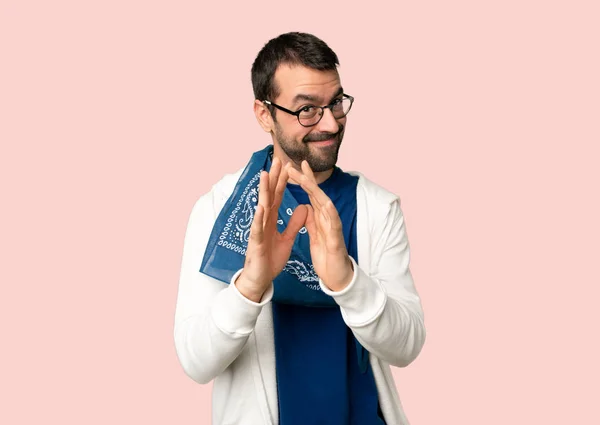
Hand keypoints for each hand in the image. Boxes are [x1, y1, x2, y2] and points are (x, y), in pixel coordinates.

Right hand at [235, 159, 307, 301]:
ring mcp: (258, 230)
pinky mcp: (256, 242)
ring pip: (261, 207)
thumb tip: (303, 208)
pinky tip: (262, 206)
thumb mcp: (287, 238)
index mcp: (271, 219)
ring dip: (263, 191)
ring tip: (265, 175)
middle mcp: (263, 221)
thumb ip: (294, 223)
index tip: (288, 166)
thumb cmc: (270, 259)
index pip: (278, 196)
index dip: (283, 181)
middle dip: (273, 178)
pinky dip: (259, 217)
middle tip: (277, 160)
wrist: (260, 279)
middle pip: (269, 196)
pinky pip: (258, 228)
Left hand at [287, 161, 353, 291]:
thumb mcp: (314, 234)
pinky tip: (326, 203)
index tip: (291, 167)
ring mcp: (333, 228)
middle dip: (307, 179)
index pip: (310, 195)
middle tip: (296, 164)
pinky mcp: (336, 240)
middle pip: (317, 194)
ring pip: (326, 205)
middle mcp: (328, 219)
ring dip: (317, 191)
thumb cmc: (327, 255)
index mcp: (320, 218)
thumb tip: (306, 206)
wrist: (336, 276)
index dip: (302, 180)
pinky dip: (330, 214)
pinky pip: (334, 225)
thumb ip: (311, 220)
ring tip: (307, 178)